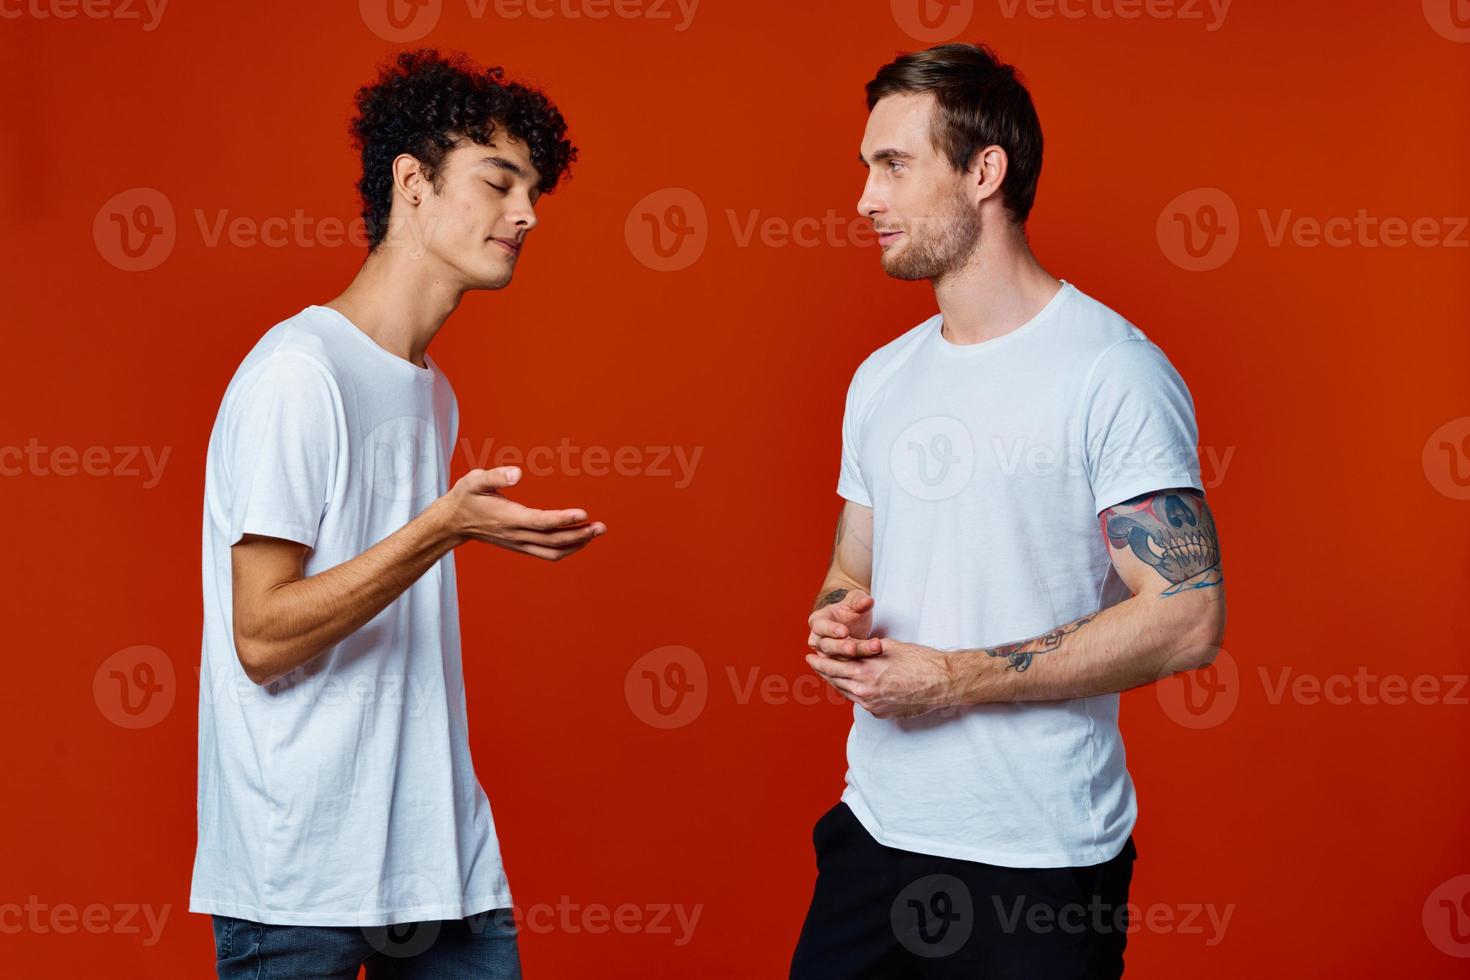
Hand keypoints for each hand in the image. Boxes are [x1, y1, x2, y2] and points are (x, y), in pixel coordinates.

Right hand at [441, 467, 604, 560]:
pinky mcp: (521, 546)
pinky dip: (567, 548)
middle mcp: (516, 535)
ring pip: (553, 551)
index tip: (584, 513)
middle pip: (553, 541)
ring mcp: (520, 543)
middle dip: (579, 535)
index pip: (541, 522)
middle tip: (602, 526)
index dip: (563, 519)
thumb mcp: (474, 480)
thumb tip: (517, 473)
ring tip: (596, 532)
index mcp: (508, 518)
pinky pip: (548, 553)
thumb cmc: (466, 497)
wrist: (453, 522)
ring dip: (577, 544)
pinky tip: (580, 538)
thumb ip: (495, 476)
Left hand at [805, 638, 959, 718]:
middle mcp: (865, 691)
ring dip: (837, 682)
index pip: (833, 666)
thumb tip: (850, 647)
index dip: (820, 661)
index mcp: (865, 672)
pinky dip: (854, 692)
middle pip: (836, 681)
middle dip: (824, 671)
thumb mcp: (888, 647)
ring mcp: (873, 705)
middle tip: (813, 663)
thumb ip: (865, 649)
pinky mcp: (881, 713)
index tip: (811, 655)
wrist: (942, 682)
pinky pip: (861, 702)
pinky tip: (852, 685)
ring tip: (829, 673)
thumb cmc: (919, 660)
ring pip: (847, 693)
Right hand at [807, 590, 881, 659]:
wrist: (856, 624)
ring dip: (856, 656)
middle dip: (842, 647)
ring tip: (874, 648)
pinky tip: (874, 661)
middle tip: (854, 648)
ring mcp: (826, 655)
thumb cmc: (852, 610)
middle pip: (827, 646)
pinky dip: (859, 665)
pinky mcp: (837, 666)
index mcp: (818, 621)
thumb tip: (867, 601)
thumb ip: (860, 600)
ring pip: (838, 659)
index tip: (845, 631)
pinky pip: (846, 668)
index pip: (820, 627)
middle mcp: (818, 640)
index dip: (831, 629)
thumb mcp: (855, 600)